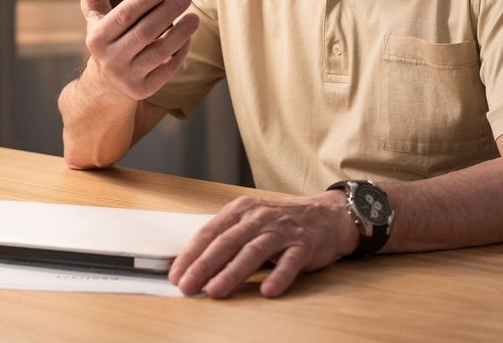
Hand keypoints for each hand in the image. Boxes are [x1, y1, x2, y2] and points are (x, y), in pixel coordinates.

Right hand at [80, 0, 199, 100]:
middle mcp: (110, 59)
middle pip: (145, 33)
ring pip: (160, 52)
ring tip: (194, 17)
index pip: (123, 15)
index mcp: (97, 38)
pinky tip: (188, 37)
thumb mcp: (95, 15)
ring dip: (181, 33)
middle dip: (168, 12)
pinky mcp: (144, 89)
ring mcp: (127, 77)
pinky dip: (181, 52)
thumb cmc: (106, 38)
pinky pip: (168, 69)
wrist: (105, 84)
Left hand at [169, 192, 359, 298]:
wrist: (326, 215)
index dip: (191, 254)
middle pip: (227, 242)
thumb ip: (227, 237)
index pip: (210, 232)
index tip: (176, 274)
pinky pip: (290, 263)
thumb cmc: (281, 221)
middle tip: (187, 286)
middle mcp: (259, 218)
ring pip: (253, 252)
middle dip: (204, 266)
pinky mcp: (303, 246)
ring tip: (216, 291)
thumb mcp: (250, 220)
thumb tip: (195, 263)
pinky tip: (267, 290)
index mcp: (241, 210)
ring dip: (232, 273)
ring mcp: (282, 231)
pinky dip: (278, 276)